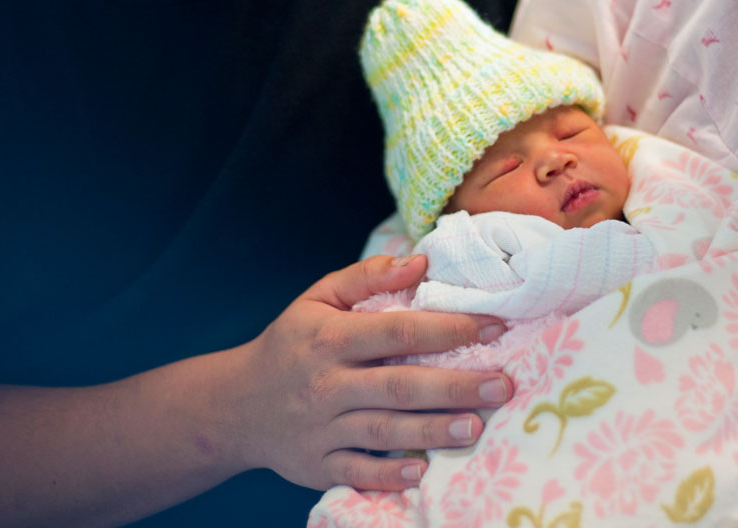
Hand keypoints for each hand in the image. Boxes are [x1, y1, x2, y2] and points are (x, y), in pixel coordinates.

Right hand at [227, 253, 511, 490]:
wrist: (234, 405)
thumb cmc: (291, 343)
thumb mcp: (317, 298)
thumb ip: (367, 276)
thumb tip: (420, 261)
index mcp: (330, 338)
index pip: (397, 331)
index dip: (447, 328)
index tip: (493, 327)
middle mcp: (326, 384)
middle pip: (399, 385)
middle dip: (455, 386)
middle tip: (502, 385)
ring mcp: (321, 429)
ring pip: (384, 431)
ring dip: (433, 430)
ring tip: (477, 426)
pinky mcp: (317, 465)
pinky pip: (356, 472)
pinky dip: (388, 475)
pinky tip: (422, 470)